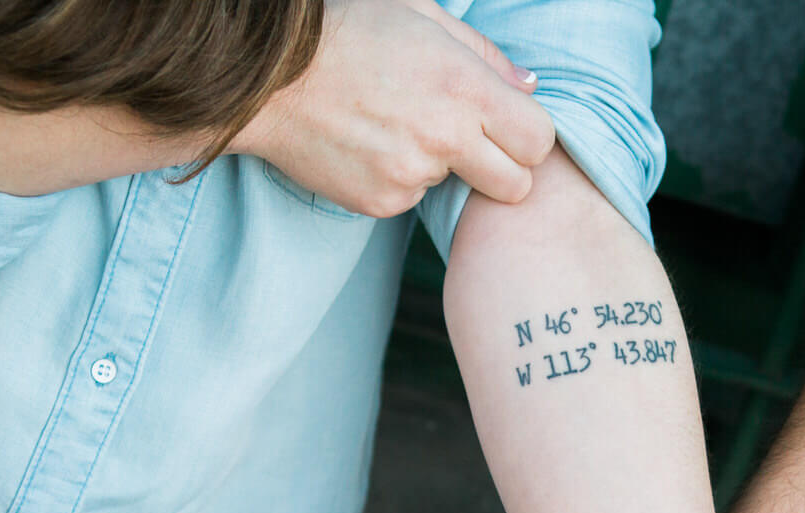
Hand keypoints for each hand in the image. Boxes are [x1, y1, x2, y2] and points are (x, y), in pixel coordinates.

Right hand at [233, 0, 555, 215]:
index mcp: (465, 87)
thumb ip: (483, 54)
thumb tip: (529, 86)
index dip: (528, 138)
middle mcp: (445, 137)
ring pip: (454, 188)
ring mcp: (412, 175)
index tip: (508, 130)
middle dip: (502, 170)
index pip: (539, 142)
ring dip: (439, 166)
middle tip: (469, 145)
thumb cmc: (345, 29)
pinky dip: (398, 178)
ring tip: (394, 126)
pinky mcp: (381, 202)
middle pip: (516, 186)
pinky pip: (410, 198)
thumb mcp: (420, 14)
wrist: (266, 74)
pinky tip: (368, 144)